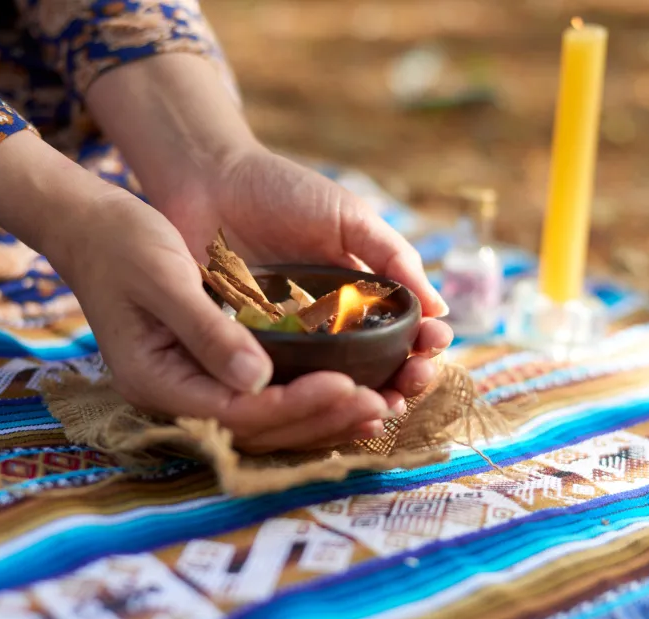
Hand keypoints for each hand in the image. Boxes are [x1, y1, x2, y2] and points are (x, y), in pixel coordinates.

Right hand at [0, 133, 403, 452]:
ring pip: (267, 417)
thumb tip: (259, 379)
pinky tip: (350, 387)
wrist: (96, 229)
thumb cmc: (124, 245)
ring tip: (378, 407)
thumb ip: (208, 331)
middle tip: (379, 406)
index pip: (237, 411)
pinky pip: (265, 394)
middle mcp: (178, 394)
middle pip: (259, 426)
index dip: (296, 404)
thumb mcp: (163, 279)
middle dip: (321, 419)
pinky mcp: (213, 367)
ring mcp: (195, 384)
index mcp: (156, 380)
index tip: (348, 387)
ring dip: (323, 416)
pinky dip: (308, 394)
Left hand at [159, 147, 453, 408]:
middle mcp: (329, 326)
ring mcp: (290, 342)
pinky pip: (278, 383)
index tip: (432, 347)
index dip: (423, 346)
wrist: (207, 181)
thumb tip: (441, 307)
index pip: (404, 333)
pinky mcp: (248, 350)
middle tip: (411, 382)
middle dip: (402, 381)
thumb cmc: (282, 192)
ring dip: (361, 401)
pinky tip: (321, 405)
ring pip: (331, 386)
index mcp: (359, 296)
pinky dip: (301, 400)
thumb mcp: (348, 217)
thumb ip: (392, 257)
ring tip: (381, 407)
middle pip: (377, 369)